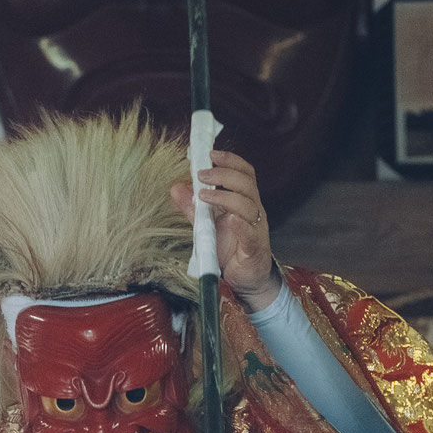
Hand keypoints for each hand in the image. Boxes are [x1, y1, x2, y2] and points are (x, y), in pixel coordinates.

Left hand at [171, 149, 280, 311]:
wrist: (246, 279)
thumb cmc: (230, 250)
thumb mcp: (207, 226)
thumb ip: (193, 208)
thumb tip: (176, 188)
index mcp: (244, 201)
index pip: (244, 173)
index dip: (230, 160)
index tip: (210, 153)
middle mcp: (253, 211)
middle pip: (246, 183)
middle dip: (223, 174)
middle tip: (201, 173)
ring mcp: (256, 228)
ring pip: (248, 204)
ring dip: (225, 196)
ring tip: (203, 195)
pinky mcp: (254, 248)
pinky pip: (250, 233)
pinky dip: (241, 225)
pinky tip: (230, 221)